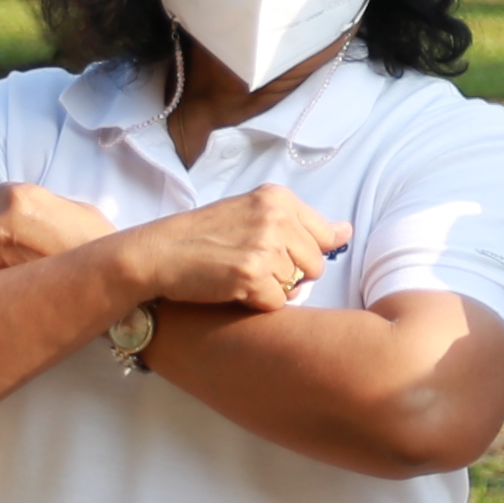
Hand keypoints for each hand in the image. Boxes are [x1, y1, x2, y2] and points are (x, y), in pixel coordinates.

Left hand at [0, 179, 113, 274]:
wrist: (107, 275)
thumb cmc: (98, 239)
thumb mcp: (75, 208)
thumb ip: (46, 205)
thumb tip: (36, 211)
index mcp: (19, 197)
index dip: (11, 207)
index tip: (25, 218)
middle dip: (7, 231)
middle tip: (33, 243)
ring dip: (7, 255)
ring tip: (37, 264)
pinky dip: (10, 275)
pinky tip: (34, 278)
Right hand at [124, 180, 347, 312]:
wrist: (157, 253)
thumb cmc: (204, 237)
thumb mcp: (253, 214)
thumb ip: (299, 224)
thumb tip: (346, 231)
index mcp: (279, 198)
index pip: (326, 236)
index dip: (304, 254)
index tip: (276, 253)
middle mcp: (276, 217)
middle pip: (315, 264)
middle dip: (290, 274)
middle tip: (252, 267)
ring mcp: (265, 246)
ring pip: (296, 285)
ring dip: (271, 289)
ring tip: (239, 275)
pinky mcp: (251, 275)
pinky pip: (277, 303)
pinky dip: (257, 304)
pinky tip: (232, 289)